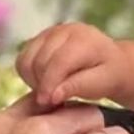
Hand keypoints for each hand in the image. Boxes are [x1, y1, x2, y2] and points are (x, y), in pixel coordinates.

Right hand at [17, 22, 132, 107]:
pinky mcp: (39, 39)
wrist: (111, 63)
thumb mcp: (102, 84)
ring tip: (50, 91)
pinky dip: (28, 74)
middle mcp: (64, 31)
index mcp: (83, 39)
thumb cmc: (108, 75)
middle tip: (52, 100)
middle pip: (39, 61)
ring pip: (26, 60)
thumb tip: (53, 95)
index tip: (47, 102)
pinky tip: (44, 82)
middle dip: (42, 84)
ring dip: (34, 80)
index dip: (49, 84)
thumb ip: (78, 87)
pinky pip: (22, 59)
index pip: (58, 61)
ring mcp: (49, 32)